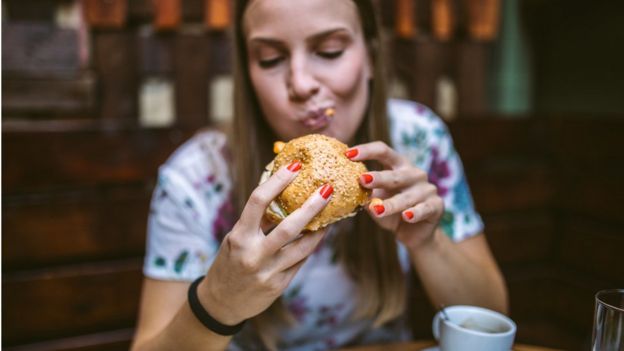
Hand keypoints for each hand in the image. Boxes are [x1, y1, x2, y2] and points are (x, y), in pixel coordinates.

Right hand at [198, 161, 332, 325]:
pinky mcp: (279, 285)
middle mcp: (253, 254)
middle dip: (312, 206)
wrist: (221, 303)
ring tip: (331, 215)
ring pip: (303, 247)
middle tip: (328, 189)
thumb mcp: (236, 239)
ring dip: (320, 230)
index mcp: (239, 236)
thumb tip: (283, 194)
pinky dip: (309, 247)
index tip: (295, 166)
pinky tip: (317, 236)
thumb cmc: (230, 262)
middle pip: (289, 226)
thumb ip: (257, 222)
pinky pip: (300, 262)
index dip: (278, 181)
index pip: (258, 201)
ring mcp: (268, 271)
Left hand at [346, 142, 443, 250]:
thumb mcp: (376, 201)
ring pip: (407, 196)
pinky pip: (424, 208)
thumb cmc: (391, 212)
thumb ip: (365, 193)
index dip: (367, 151)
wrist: (413, 234)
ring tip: (377, 210)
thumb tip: (344, 187)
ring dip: (391, 204)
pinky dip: (415, 213)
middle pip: (395, 174)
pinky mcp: (436, 205)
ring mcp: (427, 189)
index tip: (348, 154)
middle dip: (378, 178)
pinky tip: (407, 216)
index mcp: (398, 166)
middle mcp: (414, 174)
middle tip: (362, 180)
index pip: (383, 152)